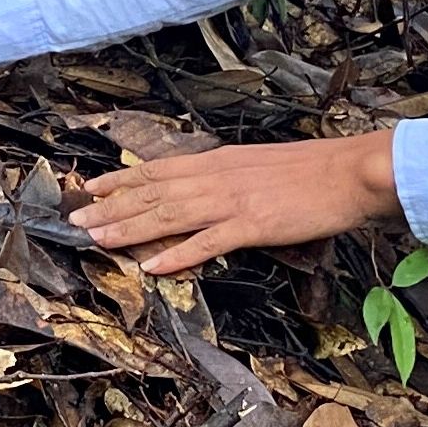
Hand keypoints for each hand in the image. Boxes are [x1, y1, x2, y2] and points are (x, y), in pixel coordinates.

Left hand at [71, 132, 404, 274]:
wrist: (351, 171)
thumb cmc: (313, 171)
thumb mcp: (258, 165)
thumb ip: (227, 176)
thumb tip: (200, 188)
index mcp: (219, 161)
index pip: (158, 170)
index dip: (120, 181)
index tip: (90, 190)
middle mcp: (217, 177)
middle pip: (153, 193)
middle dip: (111, 208)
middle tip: (76, 222)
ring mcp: (232, 201)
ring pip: (169, 214)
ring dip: (130, 229)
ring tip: (98, 240)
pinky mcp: (252, 225)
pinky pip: (206, 242)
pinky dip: (176, 254)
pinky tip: (152, 265)